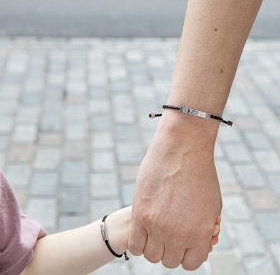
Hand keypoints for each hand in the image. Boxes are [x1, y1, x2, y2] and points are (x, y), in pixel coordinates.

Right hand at [128, 110, 221, 269]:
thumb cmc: (200, 173)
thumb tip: (203, 243)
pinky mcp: (140, 214)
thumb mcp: (213, 203)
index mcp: (201, 234)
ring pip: (151, 255)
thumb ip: (207, 228)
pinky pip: (135, 246)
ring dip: (153, 245)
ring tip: (154, 228)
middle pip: (169, 260)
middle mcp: (179, 235)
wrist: (183, 147)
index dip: (186, 252)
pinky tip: (142, 228)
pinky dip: (139, 242)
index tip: (181, 241)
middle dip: (170, 248)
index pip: (191, 263)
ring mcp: (157, 226)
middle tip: (167, 231)